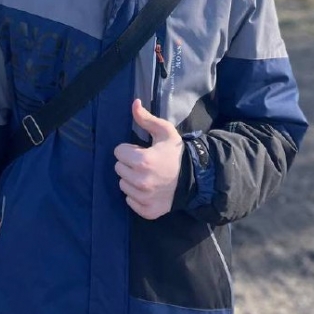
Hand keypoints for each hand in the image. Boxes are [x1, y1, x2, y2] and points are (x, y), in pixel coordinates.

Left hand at [114, 99, 182, 219]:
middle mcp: (141, 181)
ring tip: (147, 175)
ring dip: (131, 179)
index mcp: (143, 161)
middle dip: (128, 164)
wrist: (196, 178)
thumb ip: (146, 118)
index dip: (129, 149)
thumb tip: (134, 102)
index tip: (140, 150)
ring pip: (122, 184)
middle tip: (144, 163)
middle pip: (118, 168)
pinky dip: (136, 195)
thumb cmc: (176, 153)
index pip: (118, 152)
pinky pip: (130, 200)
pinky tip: (149, 188)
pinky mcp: (147, 210)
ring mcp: (144, 198)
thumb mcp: (164, 131)